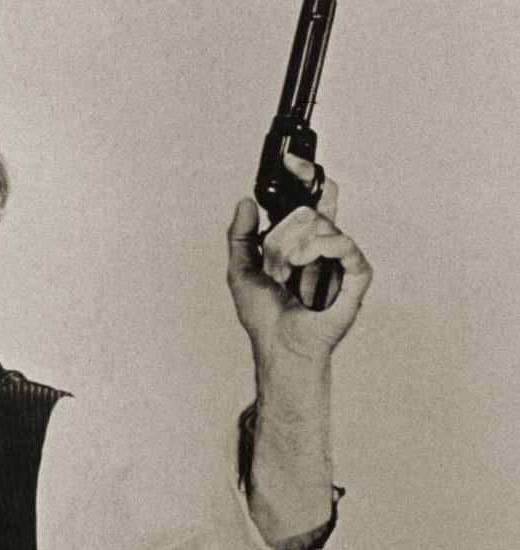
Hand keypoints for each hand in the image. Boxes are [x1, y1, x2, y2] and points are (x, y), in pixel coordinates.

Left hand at [227, 154, 372, 362]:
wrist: (279, 345)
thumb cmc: (265, 316)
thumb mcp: (240, 269)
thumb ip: (240, 235)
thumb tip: (245, 202)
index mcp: (299, 240)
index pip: (309, 197)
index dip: (304, 176)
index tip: (290, 162)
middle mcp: (322, 245)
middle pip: (314, 207)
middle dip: (287, 229)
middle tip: (276, 257)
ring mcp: (340, 259)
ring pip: (325, 224)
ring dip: (297, 246)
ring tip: (287, 270)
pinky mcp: (356, 275)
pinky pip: (347, 246)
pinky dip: (323, 249)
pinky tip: (305, 263)